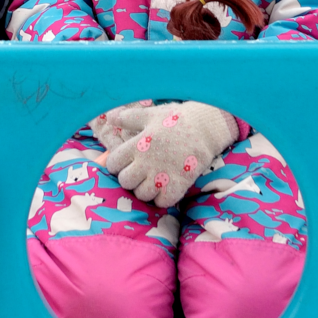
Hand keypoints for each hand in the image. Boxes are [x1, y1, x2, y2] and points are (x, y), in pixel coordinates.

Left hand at [95, 101, 241, 208]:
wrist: (207, 127)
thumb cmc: (178, 120)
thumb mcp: (152, 114)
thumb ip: (129, 118)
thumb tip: (110, 117)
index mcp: (137, 145)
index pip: (113, 164)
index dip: (117, 165)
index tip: (126, 163)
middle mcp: (146, 162)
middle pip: (125, 182)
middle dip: (130, 179)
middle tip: (141, 173)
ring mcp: (162, 175)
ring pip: (142, 195)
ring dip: (145, 190)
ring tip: (153, 181)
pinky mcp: (178, 185)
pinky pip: (162, 202)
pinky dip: (162, 198)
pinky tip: (166, 188)